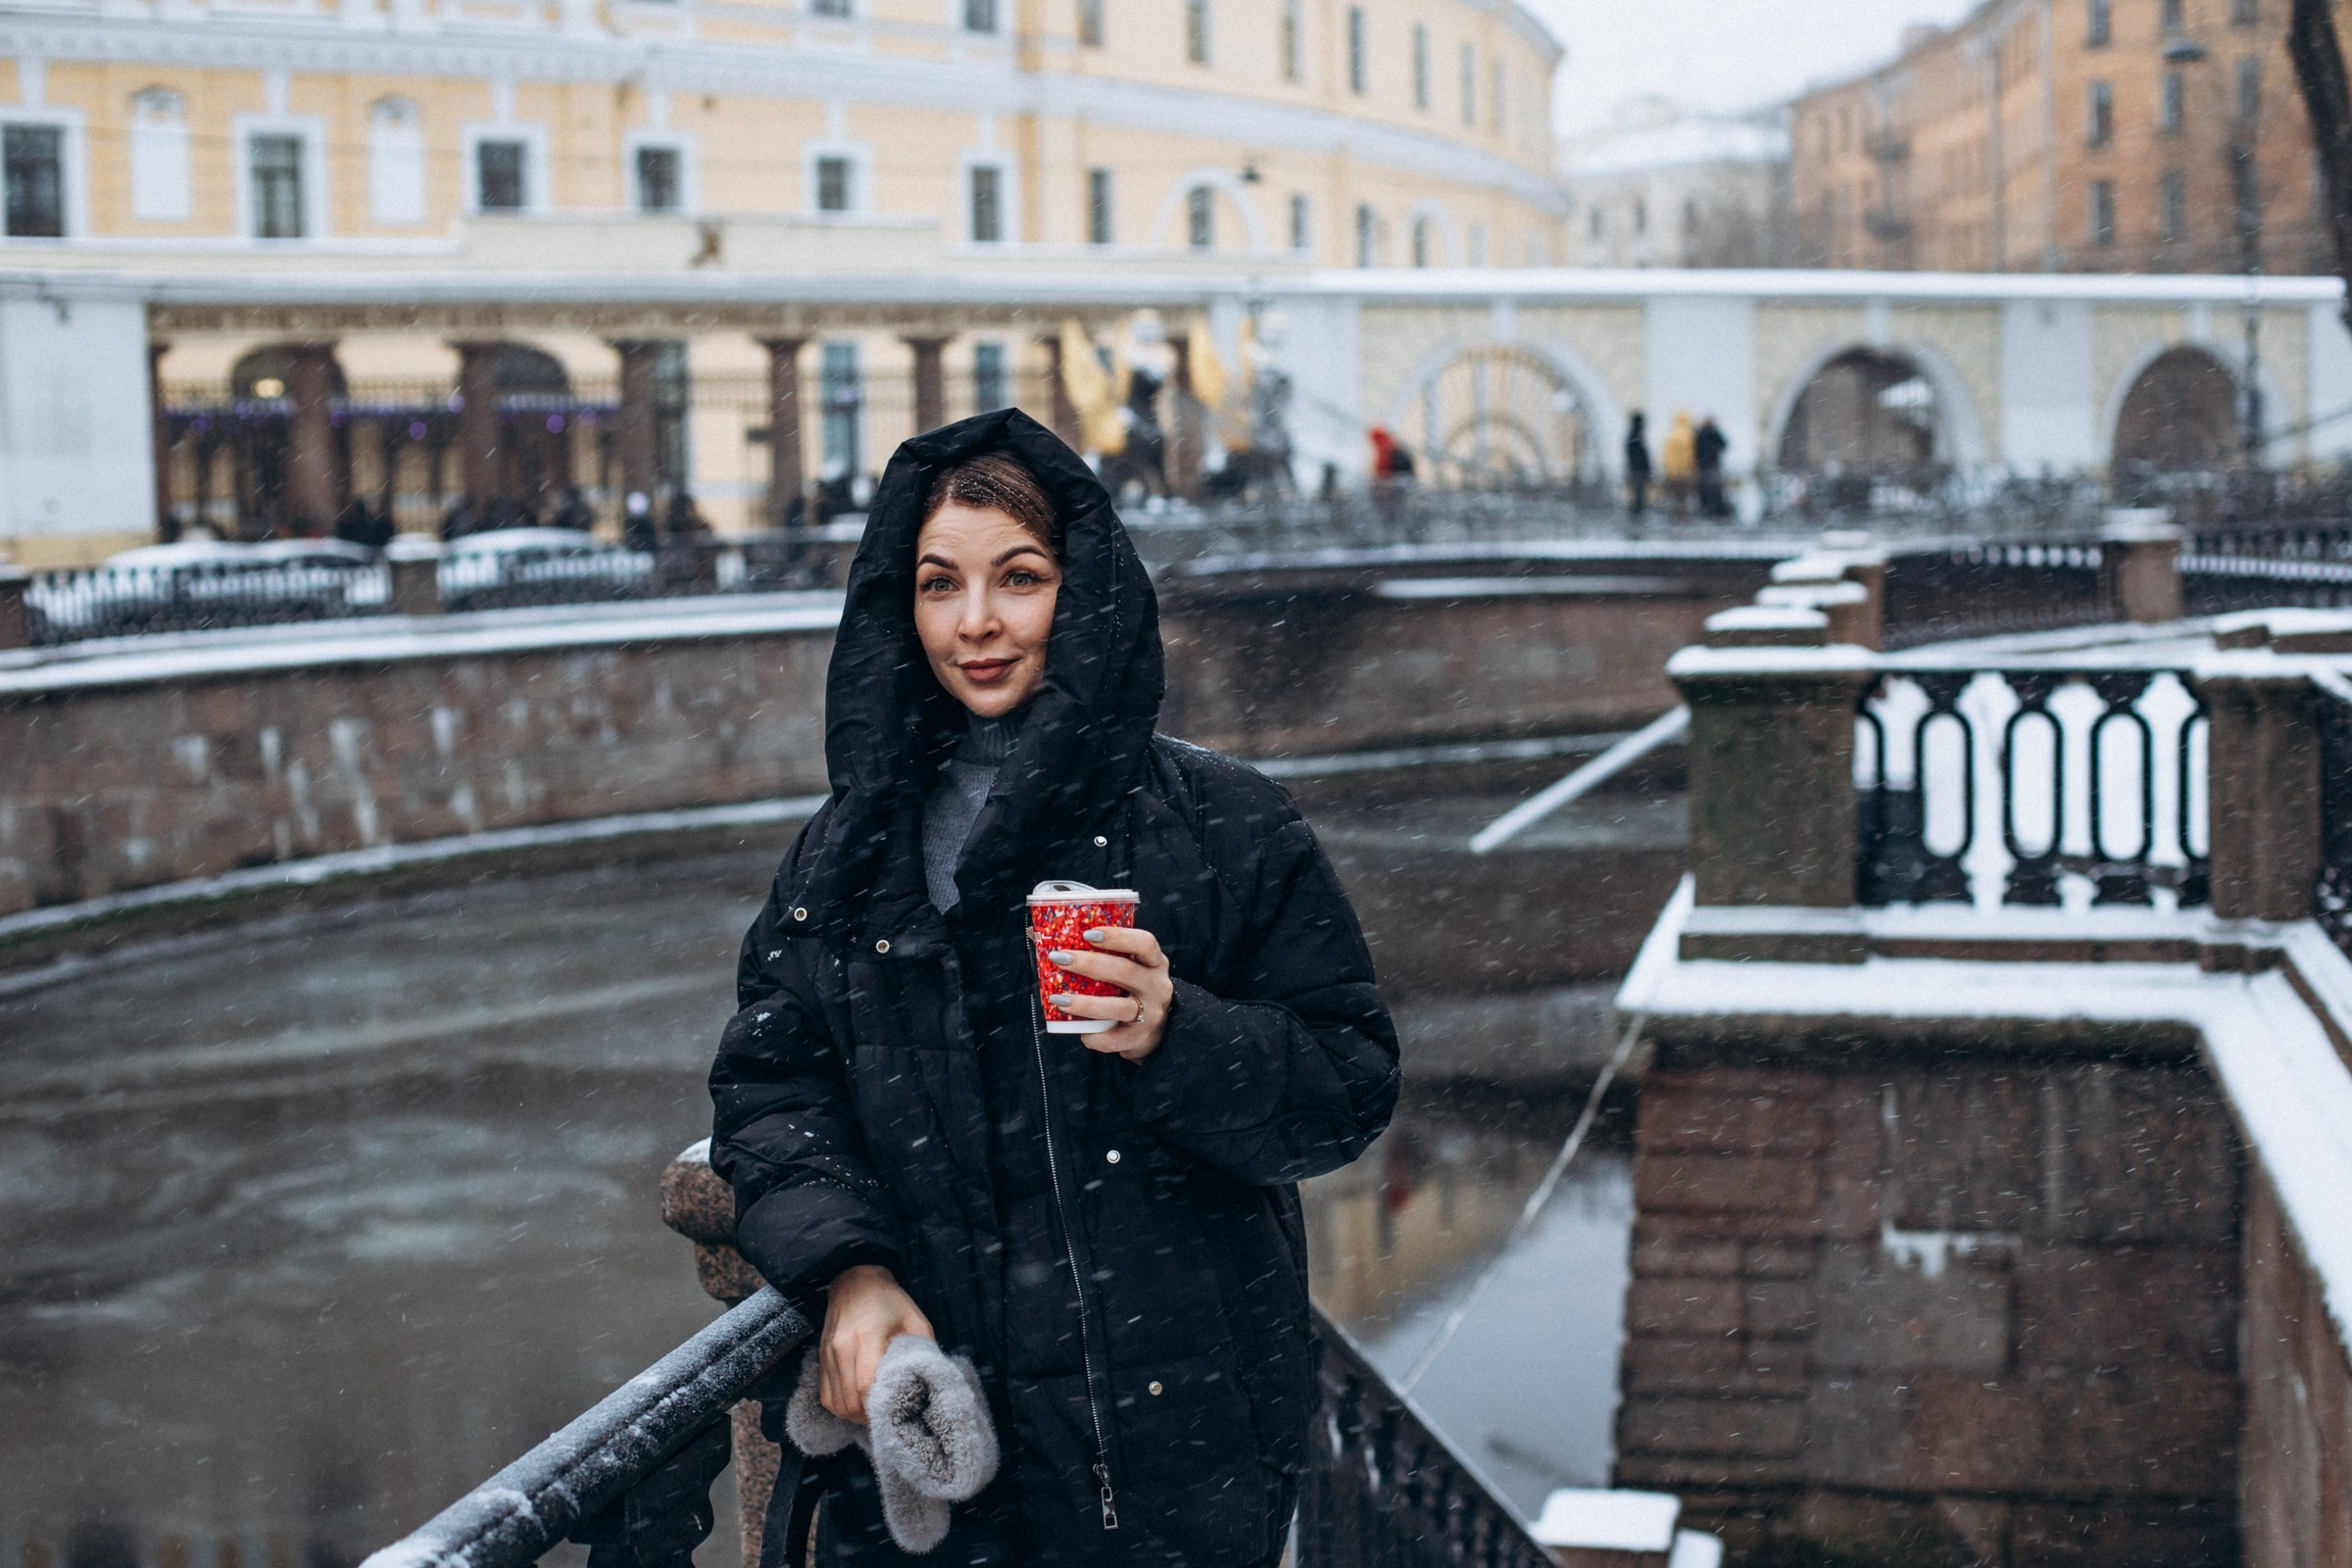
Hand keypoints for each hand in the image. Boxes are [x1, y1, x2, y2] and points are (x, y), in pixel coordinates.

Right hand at [820, 1264, 933, 1422]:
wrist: (855, 1281)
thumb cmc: (890, 1301)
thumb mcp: (915, 1319)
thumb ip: (924, 1349)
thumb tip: (934, 1378)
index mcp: (867, 1336)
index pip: (865, 1385)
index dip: (879, 1406)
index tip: (895, 1411)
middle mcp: (842, 1347)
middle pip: (849, 1400)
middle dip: (868, 1416)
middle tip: (886, 1416)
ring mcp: (828, 1354)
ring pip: (835, 1402)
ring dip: (853, 1415)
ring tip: (872, 1413)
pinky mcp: (822, 1358)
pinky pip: (825, 1395)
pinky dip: (840, 1406)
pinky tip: (856, 1404)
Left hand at [1047, 924, 1174, 1061]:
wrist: (1156, 1032)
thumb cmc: (1130, 990)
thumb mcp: (1125, 967)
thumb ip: (1094, 952)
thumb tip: (1035, 934)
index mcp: (1154, 962)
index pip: (1144, 943)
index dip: (1117, 936)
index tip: (1088, 934)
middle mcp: (1157, 986)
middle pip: (1125, 971)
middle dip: (1088, 964)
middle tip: (1059, 958)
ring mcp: (1152, 1015)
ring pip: (1118, 1008)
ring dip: (1085, 1003)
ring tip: (1057, 999)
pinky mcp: (1141, 1040)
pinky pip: (1113, 1039)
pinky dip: (1093, 1035)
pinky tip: (1080, 1030)